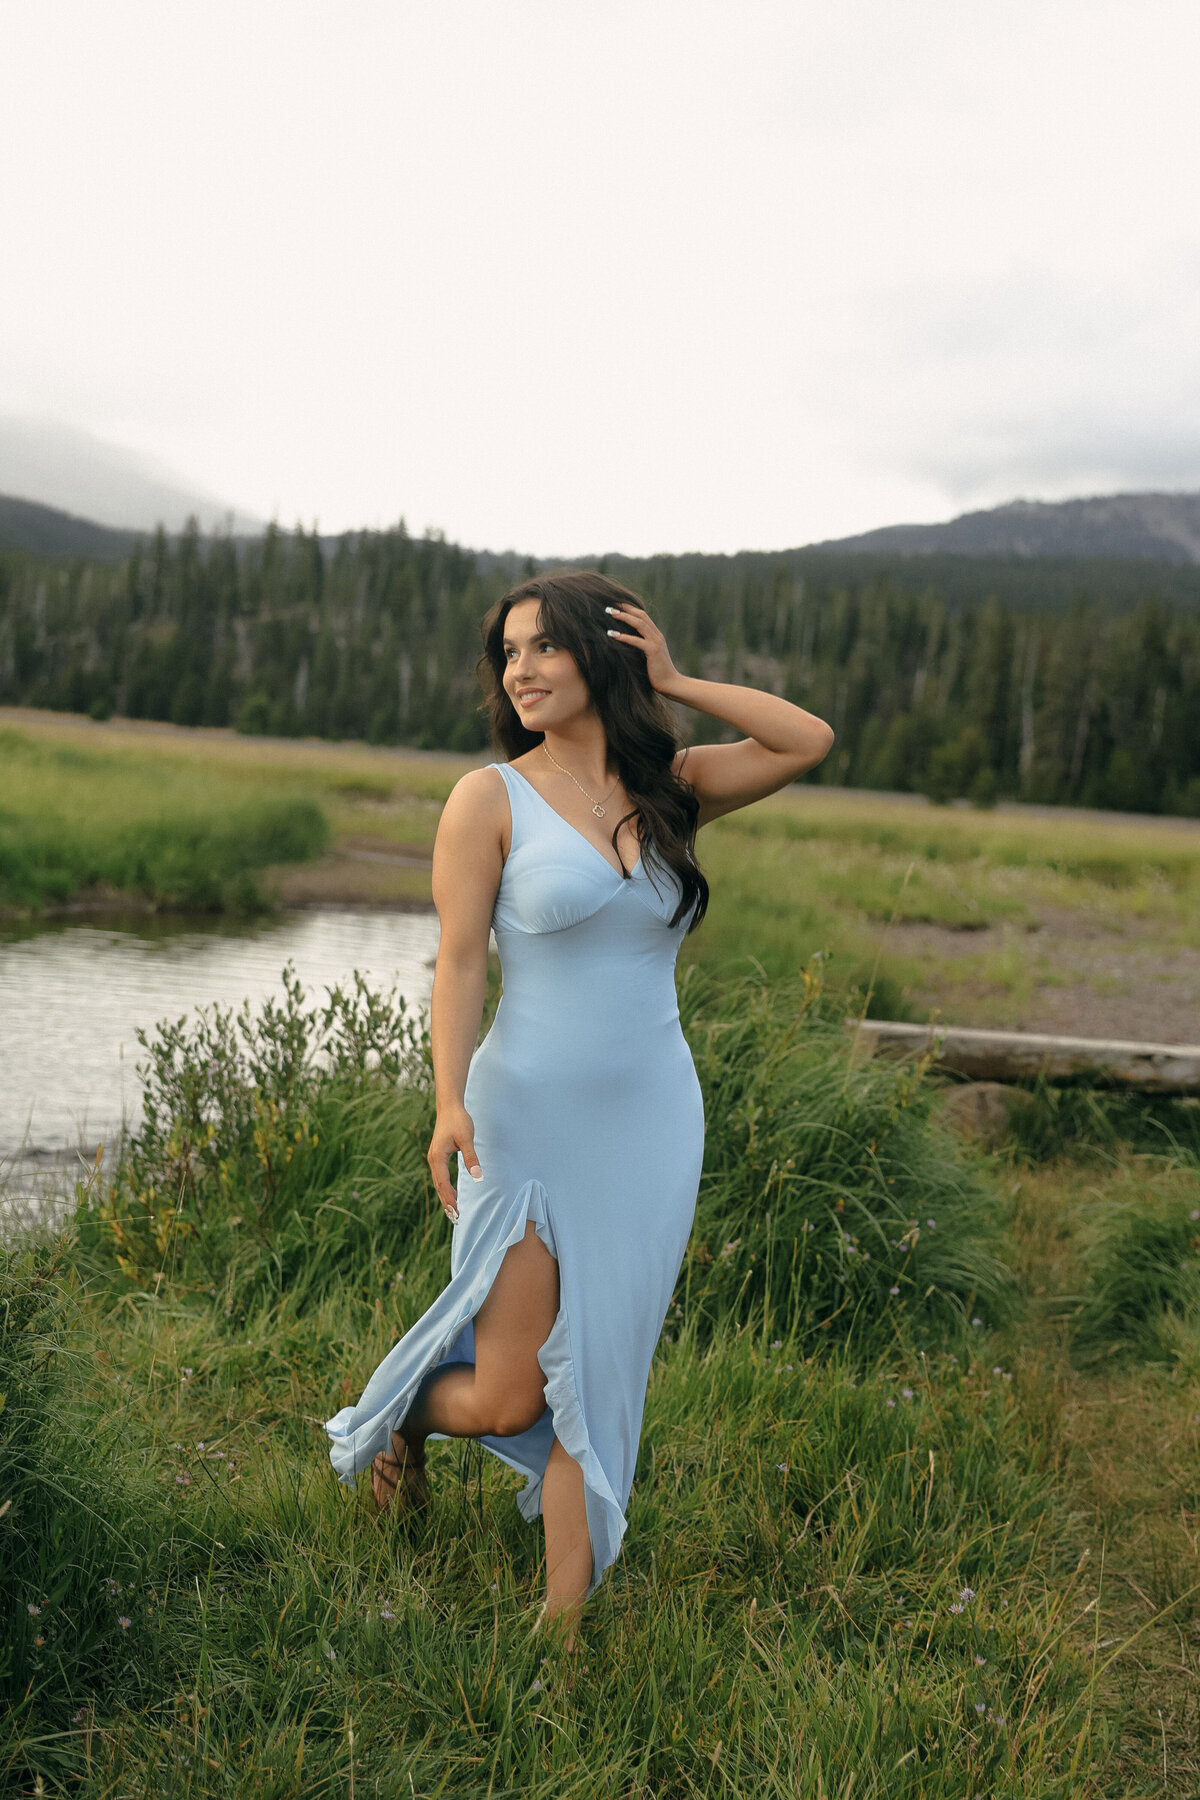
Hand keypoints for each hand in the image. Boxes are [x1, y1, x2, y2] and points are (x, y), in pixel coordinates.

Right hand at [426, 1105, 480, 1222]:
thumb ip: (471, 1158)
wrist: (449, 1107)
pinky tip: (452, 1195)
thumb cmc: (458, 1121)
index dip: (449, 1198)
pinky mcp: (438, 1157)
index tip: (456, 1211)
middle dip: (446, 1202)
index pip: (443, 1183)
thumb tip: (478, 1176)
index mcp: (438, 1157)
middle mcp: (433, 1160)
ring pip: (438, 1183)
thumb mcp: (467, 1139)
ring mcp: (434, 1159)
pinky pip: (440, 1177)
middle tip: (455, 1218)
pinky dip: (445, 1188)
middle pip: (438, 1186)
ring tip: (453, 1212)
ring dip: (445, 1197)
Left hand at [605, 602, 679, 694]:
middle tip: (610, 605)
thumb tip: (625, 646)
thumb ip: (640, 649)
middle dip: (625, 608)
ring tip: (609, 613)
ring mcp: (656, 642)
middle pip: (640, 615)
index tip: (616, 605)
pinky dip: (624, 636)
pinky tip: (612, 634)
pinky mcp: (653, 651)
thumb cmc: (658, 674)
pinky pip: (637, 640)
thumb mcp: (648, 657)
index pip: (643, 616)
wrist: (671, 684)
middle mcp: (657, 635)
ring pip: (639, 623)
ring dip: (623, 617)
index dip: (630, 609)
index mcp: (656, 635)